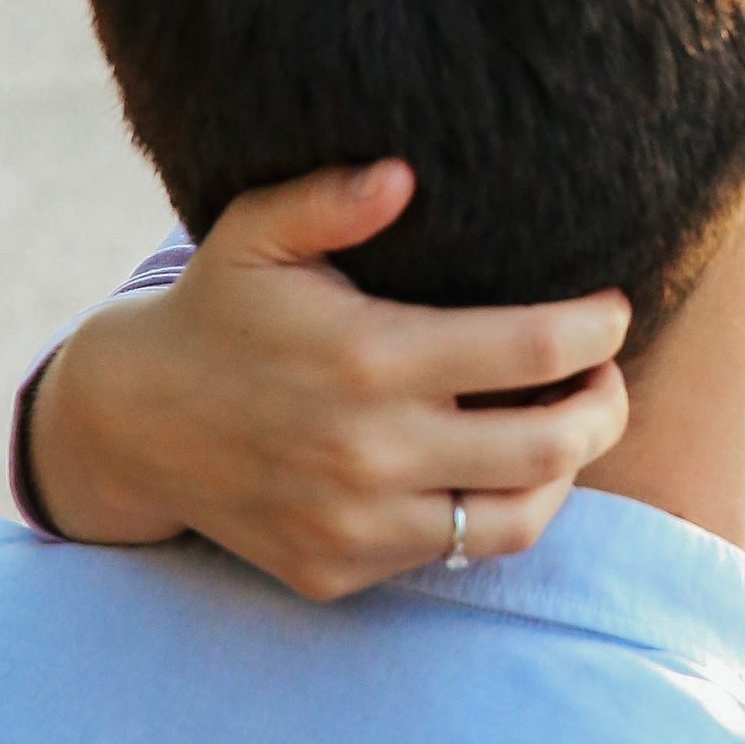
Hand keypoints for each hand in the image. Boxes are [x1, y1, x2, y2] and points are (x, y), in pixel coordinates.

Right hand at [25, 163, 630, 596]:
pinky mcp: (339, 570)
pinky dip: (490, 516)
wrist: (131, 423)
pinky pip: (451, 555)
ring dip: (563, 474)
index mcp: (370, 358)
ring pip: (516, 520)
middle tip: (608, 377)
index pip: (536, 349)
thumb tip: (404, 173)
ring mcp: (356, 524)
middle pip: (552, 445)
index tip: (613, 309)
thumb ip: (330, 197)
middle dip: (606, 407)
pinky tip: (492, 472)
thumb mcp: (254, 234)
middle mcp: (371, 452)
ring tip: (567, 430)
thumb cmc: (217, 311)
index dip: (598, 328)